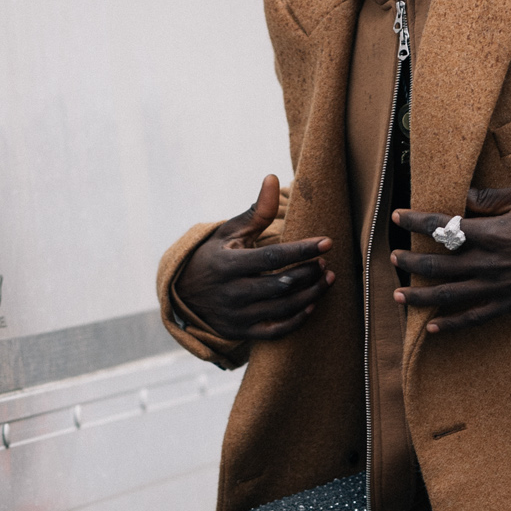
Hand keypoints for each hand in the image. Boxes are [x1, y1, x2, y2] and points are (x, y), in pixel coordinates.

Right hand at [174, 175, 332, 343]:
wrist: (183, 295)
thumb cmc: (213, 256)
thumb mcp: (229, 232)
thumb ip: (257, 211)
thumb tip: (273, 178)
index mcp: (228, 264)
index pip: (272, 257)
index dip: (302, 250)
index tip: (327, 242)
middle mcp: (232, 292)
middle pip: (281, 284)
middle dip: (308, 273)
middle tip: (325, 262)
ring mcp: (237, 315)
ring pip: (283, 308)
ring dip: (311, 294)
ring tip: (326, 279)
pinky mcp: (242, 332)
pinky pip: (276, 331)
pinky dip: (297, 320)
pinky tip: (312, 305)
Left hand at [391, 184, 510, 333]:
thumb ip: (493, 197)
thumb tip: (464, 195)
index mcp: (492, 233)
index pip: (443, 227)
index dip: (416, 221)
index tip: (398, 216)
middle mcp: (489, 263)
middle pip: (437, 265)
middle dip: (410, 261)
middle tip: (393, 258)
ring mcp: (498, 287)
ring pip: (448, 295)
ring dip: (419, 296)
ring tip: (398, 295)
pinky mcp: (509, 304)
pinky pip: (474, 318)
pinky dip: (451, 326)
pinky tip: (430, 329)